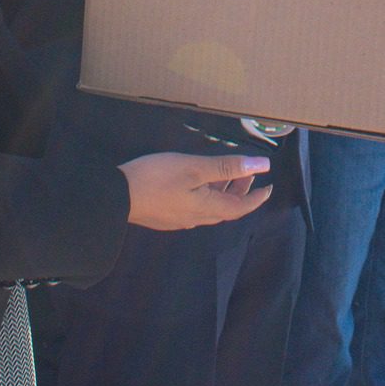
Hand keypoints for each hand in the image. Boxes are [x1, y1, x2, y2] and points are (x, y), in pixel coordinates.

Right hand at [120, 152, 273, 230]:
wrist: (115, 197)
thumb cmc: (158, 178)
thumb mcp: (195, 167)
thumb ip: (227, 167)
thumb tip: (263, 166)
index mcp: (207, 208)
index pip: (240, 207)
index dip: (257, 197)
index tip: (269, 187)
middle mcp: (197, 218)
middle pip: (226, 208)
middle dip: (241, 192)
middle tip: (249, 175)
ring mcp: (179, 220)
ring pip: (210, 208)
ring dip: (223, 192)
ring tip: (227, 175)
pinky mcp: (165, 217)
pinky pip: (195, 208)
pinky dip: (206, 195)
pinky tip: (198, 183)